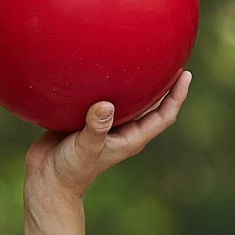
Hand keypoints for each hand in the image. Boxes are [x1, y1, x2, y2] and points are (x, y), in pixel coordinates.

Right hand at [24, 72, 191, 201]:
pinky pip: (103, 97)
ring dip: (136, 81)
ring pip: (129, 99)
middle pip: (152, 104)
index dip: (177, 96)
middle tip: (171, 57)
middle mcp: (124, 130)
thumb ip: (96, 127)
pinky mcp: (89, 119)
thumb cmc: (71, 169)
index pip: (164, 115)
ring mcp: (107, 124)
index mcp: (132, 138)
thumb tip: (106, 105)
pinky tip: (101, 64)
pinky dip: (107, 82)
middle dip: (163, 83)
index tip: (186, 74)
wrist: (48, 179)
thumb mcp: (85, 148)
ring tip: (140, 55)